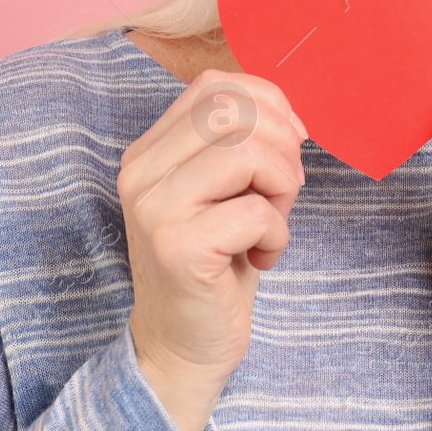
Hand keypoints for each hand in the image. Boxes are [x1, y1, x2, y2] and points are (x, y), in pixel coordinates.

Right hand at [116, 69, 307, 430]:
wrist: (182, 345)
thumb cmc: (216, 263)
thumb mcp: (225, 190)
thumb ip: (239, 143)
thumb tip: (290, 115)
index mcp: (149, 150)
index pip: (214, 85)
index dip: (268, 102)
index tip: (291, 142)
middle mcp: (140, 172)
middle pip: (233, 110)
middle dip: (281, 144)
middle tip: (283, 191)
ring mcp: (154, 208)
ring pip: (247, 152)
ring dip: (282, 187)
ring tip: (272, 222)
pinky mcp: (176, 248)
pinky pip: (255, 212)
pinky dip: (277, 233)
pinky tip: (261, 257)